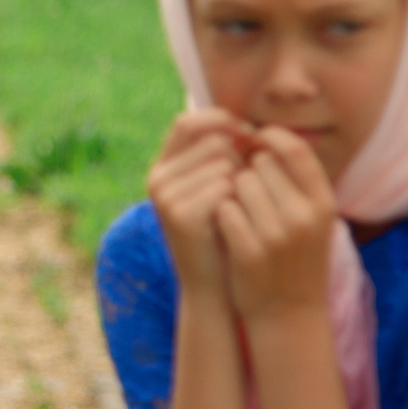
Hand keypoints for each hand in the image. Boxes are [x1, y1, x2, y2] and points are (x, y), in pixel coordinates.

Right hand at [147, 109, 245, 300]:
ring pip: (223, 162)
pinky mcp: (181, 215)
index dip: (222, 122)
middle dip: (240, 156)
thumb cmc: (222, 232)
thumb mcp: (212, 189)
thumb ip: (217, 156)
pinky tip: (238, 219)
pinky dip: (240, 199)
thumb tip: (245, 123)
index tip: (249, 136)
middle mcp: (157, 178)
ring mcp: (166, 196)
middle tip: (248, 185)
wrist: (213, 286)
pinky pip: (224, 186)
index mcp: (162, 167)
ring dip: (243, 180)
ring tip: (241, 207)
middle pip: (212, 141)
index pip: (188, 121)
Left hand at [214, 127, 337, 320]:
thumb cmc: (297, 258)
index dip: (270, 138)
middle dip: (247, 170)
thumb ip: (296, 180)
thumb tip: (262, 135)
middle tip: (248, 191)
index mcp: (324, 203)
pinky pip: (225, 209)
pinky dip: (222, 213)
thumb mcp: (312, 219)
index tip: (253, 139)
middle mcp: (304, 217)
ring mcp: (277, 235)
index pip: (295, 150)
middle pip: (260, 164)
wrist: (290, 315)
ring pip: (239, 183)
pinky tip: (230, 228)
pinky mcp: (250, 251)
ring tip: (242, 212)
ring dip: (233, 191)